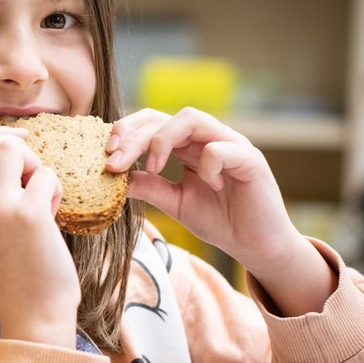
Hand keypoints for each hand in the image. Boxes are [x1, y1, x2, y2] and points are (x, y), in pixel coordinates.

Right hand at [0, 126, 78, 346]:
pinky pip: (46, 175)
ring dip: (37, 167)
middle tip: (34, 174)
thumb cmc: (21, 275)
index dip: (2, 141)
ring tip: (43, 199)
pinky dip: (55, 189)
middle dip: (18, 148)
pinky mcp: (28, 214)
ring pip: (14, 150)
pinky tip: (54, 217)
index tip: (22, 148)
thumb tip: (14, 157)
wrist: (34, 314)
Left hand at [106, 107, 333, 314]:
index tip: (106, 157)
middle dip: (133, 136)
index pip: (152, 123)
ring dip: (162, 140)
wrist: (257, 246)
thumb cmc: (220, 221)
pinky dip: (206, 165)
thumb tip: (115, 177)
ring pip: (191, 118)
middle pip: (164, 117)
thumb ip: (149, 187)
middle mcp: (208, 139)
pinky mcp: (251, 159)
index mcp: (188, 147)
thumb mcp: (175, 203)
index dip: (126, 133)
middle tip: (114, 161)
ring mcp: (231, 145)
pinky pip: (220, 148)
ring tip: (153, 168)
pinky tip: (208, 186)